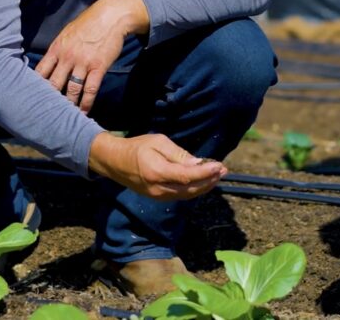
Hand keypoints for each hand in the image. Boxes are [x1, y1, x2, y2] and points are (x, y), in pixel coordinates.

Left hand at [35, 0, 148, 113]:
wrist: (110, 16)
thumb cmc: (89, 23)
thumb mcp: (67, 33)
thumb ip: (59, 49)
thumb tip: (51, 63)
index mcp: (57, 48)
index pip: (40, 71)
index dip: (34, 86)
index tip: (32, 97)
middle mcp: (67, 57)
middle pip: (53, 83)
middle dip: (49, 99)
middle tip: (45, 113)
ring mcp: (83, 62)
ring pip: (71, 89)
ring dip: (68, 105)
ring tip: (65, 117)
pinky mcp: (98, 67)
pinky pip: (90, 89)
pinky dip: (86, 103)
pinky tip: (84, 112)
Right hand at [88, 132, 225, 199]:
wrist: (115, 162)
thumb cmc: (138, 147)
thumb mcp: (158, 142)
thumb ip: (178, 154)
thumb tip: (198, 164)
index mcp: (157, 172)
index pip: (187, 176)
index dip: (205, 173)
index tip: (219, 166)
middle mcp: (158, 188)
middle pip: (190, 189)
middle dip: (210, 180)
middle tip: (224, 170)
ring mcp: (158, 195)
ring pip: (187, 194)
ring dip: (205, 186)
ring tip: (218, 175)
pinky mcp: (159, 197)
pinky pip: (181, 195)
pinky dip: (195, 189)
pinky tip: (204, 181)